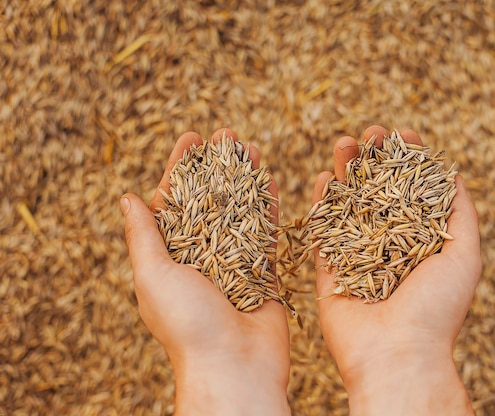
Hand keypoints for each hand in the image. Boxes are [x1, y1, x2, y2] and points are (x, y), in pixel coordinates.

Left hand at [121, 130, 290, 415]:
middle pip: (210, 198)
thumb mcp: (153, 275)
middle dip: (218, 165)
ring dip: (244, 178)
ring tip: (251, 148)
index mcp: (171, 254)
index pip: (175, 200)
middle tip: (227, 134)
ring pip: (240, 210)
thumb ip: (144, 236)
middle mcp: (202, 254)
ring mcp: (235, 261)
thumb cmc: (186, 325)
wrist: (234, 366)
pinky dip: (268, 206)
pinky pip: (267, 232)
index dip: (182, 167)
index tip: (192, 137)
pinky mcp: (264, 271)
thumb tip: (127, 198)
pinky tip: (270, 180)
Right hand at [313, 125, 480, 414]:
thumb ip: (461, 215)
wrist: (397, 356)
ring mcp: (356, 257)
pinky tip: (321, 178)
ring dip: (345, 172)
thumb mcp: (465, 256)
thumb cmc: (437, 309)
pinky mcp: (328, 272)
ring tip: (344, 142)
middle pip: (377, 191)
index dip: (408, 160)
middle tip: (370, 133)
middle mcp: (387, 246)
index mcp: (420, 242)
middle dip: (374, 159)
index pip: (412, 191)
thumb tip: (454, 175)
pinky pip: (321, 233)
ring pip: (348, 205)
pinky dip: (320, 204)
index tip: (404, 133)